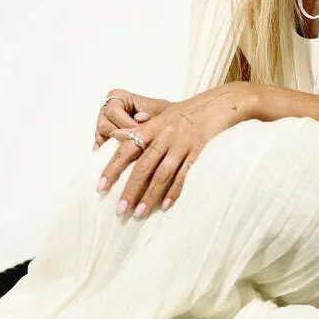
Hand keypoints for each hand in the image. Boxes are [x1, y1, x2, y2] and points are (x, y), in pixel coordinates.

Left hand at [96, 82, 260, 218]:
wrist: (217, 104)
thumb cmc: (186, 111)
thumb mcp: (161, 114)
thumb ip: (140, 127)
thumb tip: (115, 137)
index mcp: (152, 127)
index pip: (127, 149)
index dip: (112, 168)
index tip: (100, 187)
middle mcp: (164, 136)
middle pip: (143, 167)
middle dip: (130, 190)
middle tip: (119, 210)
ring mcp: (182, 145)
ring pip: (162, 174)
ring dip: (150, 196)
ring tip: (139, 214)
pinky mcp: (197, 151)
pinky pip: (184, 175)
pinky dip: (174, 192)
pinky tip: (165, 206)